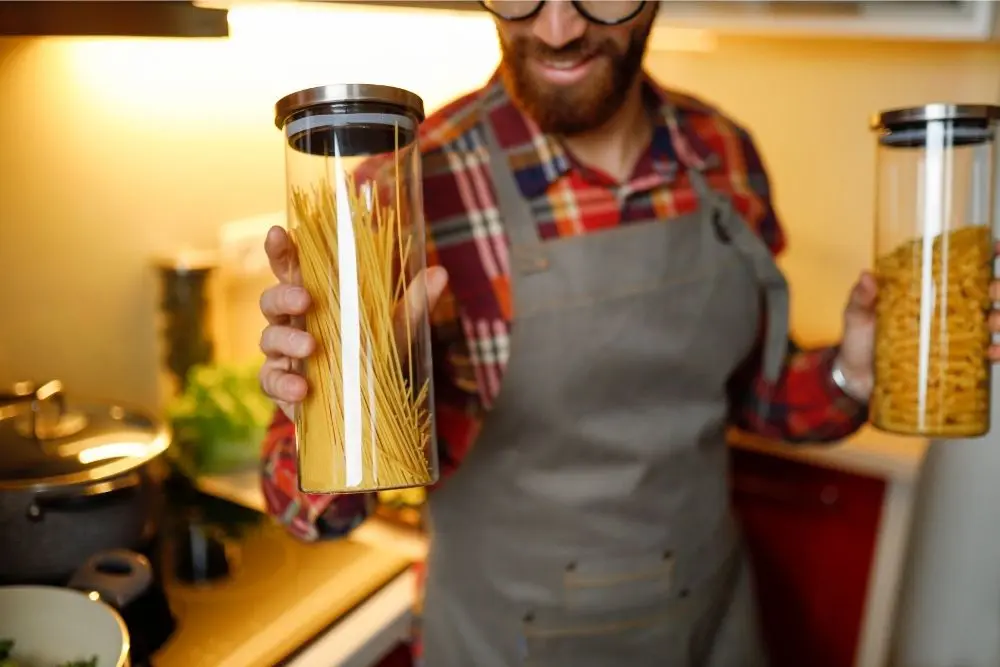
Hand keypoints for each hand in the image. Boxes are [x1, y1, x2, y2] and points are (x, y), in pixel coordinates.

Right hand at [258, 225, 448, 420]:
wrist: (370, 405)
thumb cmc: (375, 354)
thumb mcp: (397, 328)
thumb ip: (414, 302)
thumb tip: (440, 273)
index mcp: (314, 296)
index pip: (290, 267)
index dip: (280, 248)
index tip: (277, 232)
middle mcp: (292, 321)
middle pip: (272, 299)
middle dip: (284, 295)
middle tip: (305, 300)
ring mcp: (283, 353)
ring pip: (269, 338)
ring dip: (287, 340)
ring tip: (311, 348)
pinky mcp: (281, 385)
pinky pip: (270, 381)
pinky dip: (284, 383)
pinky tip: (302, 388)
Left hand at [838, 240, 999, 400]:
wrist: (858, 381)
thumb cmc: (860, 342)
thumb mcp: (858, 317)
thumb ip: (860, 299)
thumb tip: (867, 277)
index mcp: (929, 290)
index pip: (967, 267)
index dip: (989, 255)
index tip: (997, 248)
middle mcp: (950, 310)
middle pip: (990, 292)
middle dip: (998, 288)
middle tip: (992, 291)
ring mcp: (957, 336)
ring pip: (995, 320)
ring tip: (993, 321)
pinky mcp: (958, 362)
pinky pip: (988, 356)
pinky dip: (996, 353)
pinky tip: (992, 353)